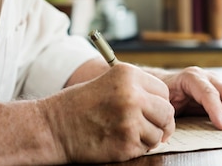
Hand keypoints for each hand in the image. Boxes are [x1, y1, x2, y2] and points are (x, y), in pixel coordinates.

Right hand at [39, 63, 175, 163]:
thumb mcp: (109, 82)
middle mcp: (132, 95)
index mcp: (128, 75)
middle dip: (161, 122)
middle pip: (167, 112)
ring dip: (148, 137)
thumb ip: (136, 88)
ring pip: (159, 133)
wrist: (54, 127)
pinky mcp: (126, 144)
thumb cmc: (80, 104)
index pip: (163, 91)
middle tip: (148, 126)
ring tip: (127, 132)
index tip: (151, 110)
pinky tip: (119, 140)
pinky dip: (137, 147)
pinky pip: (146, 148)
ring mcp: (130, 121)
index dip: (158, 103)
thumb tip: (163, 103)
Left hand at [158, 66, 221, 129]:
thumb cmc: (162, 94)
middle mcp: (206, 77)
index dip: (216, 110)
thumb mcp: (162, 101)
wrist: (163, 84)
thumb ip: (169, 112)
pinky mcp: (221, 91)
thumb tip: (170, 127)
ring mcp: (216, 83)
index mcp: (190, 78)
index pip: (207, 93)